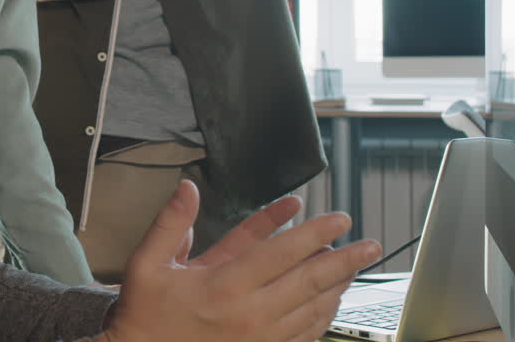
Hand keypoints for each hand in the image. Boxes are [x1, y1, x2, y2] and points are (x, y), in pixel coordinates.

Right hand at [100, 180, 380, 341]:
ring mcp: (260, 338)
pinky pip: (304, 335)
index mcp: (224, 285)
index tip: (339, 219)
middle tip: (368, 245)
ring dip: (338, 286)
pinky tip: (332, 302)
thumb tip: (188, 188)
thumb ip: (171, 223)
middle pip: (310, 281)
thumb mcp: (147, 263)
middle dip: (345, 260)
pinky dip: (323, 316)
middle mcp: (249, 313)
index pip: (283, 253)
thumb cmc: (145, 314)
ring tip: (355, 268)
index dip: (316, 233)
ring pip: (312, 309)